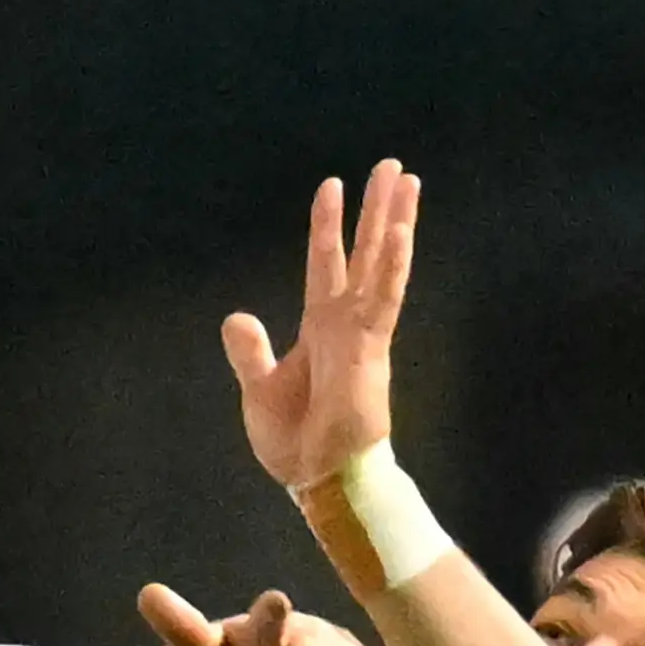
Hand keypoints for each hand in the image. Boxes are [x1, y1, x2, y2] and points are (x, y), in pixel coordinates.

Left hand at [224, 160, 421, 491]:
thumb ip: (250, 352)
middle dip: (377, 209)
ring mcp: (363, 333)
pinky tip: (399, 232)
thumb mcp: (260, 387)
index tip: (332, 184)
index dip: (327, 225)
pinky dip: (392, 265)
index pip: (325, 263)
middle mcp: (347, 322)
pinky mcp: (371, 350)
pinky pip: (384, 299)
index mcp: (321, 327)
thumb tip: (236, 317)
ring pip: (382, 265)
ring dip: (393, 222)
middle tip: (393, 166)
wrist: (317, 478)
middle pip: (365, 253)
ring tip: (408, 181)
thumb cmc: (295, 441)